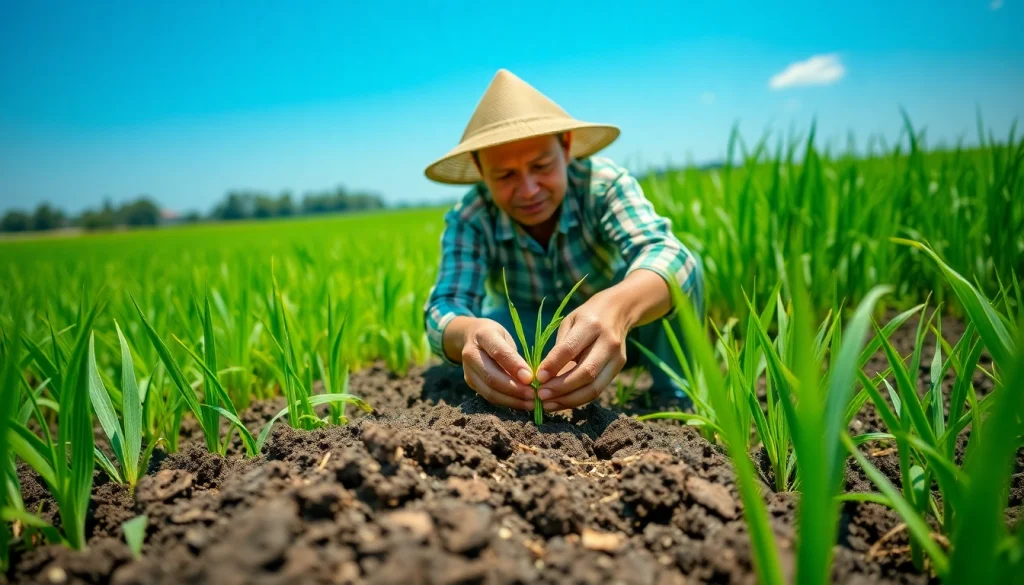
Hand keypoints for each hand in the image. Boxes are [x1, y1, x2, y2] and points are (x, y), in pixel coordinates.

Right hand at [458, 318, 536, 409]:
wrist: (471, 337)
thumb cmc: (496, 336)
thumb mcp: (506, 337)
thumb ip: (515, 356)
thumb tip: (529, 379)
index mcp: (483, 335)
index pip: (498, 353)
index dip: (515, 366)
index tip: (530, 378)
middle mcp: (471, 354)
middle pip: (491, 377)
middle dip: (515, 389)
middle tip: (534, 395)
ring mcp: (468, 371)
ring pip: (489, 392)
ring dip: (512, 400)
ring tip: (531, 403)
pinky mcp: (471, 383)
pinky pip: (489, 397)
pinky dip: (507, 402)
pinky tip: (521, 403)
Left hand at [533, 293, 629, 410]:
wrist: (618, 312)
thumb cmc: (586, 317)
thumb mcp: (569, 323)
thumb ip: (559, 348)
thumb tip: (543, 377)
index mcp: (591, 325)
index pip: (570, 349)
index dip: (553, 365)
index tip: (537, 378)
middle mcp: (607, 342)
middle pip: (586, 373)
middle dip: (561, 388)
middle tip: (540, 395)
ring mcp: (616, 358)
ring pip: (594, 388)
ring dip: (569, 400)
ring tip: (548, 404)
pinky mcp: (618, 369)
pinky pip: (597, 390)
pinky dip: (577, 399)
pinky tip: (561, 402)